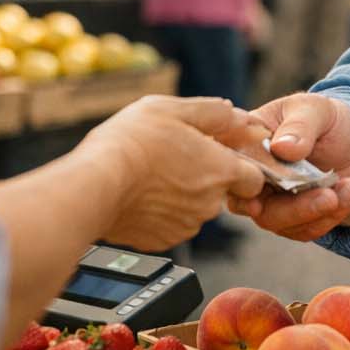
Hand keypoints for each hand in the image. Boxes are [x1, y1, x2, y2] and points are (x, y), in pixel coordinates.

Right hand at [76, 95, 265, 249]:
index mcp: (222, 170)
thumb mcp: (175, 109)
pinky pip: (171, 224)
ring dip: (182, 193)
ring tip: (152, 173)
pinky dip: (162, 211)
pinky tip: (142, 193)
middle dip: (206, 176)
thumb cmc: (132, 144)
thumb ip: (213, 112)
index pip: (255, 178)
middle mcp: (210, 203)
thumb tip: (238, 115)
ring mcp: (186, 225)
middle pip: (221, 191)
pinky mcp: (162, 240)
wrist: (94, 185)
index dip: (240, 165)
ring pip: (195, 208)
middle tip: (175, 157)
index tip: (221, 155)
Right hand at [228, 93, 349, 241]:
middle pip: (251, 202)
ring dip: (316, 212)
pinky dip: (329, 217)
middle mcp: (251, 173)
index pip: (231, 164)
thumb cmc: (328, 121)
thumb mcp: (317, 110)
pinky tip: (349, 195)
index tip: (258, 201)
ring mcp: (267, 200)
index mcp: (245, 140)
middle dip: (293, 206)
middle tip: (329, 197)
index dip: (241, 183)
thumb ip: (300, 125)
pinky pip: (301, 230)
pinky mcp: (289, 219)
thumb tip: (281, 147)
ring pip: (276, 221)